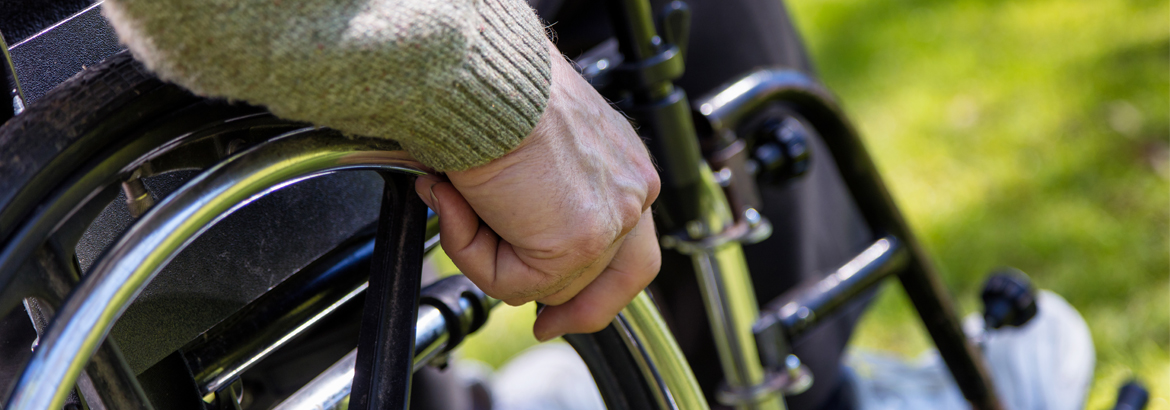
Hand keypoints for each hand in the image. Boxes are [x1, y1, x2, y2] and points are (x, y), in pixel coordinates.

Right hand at [415, 40, 660, 341]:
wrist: (484, 78)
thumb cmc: (497, 91)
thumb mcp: (533, 146)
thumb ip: (537, 197)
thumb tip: (501, 236)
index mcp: (624, 166)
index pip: (632, 244)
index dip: (599, 285)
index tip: (564, 310)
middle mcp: (632, 191)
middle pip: (617, 278)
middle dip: (575, 309)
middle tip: (544, 326)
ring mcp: (610, 221)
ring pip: (551, 284)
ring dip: (491, 256)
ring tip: (462, 202)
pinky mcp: (576, 242)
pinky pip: (515, 284)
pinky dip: (475, 254)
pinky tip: (463, 205)